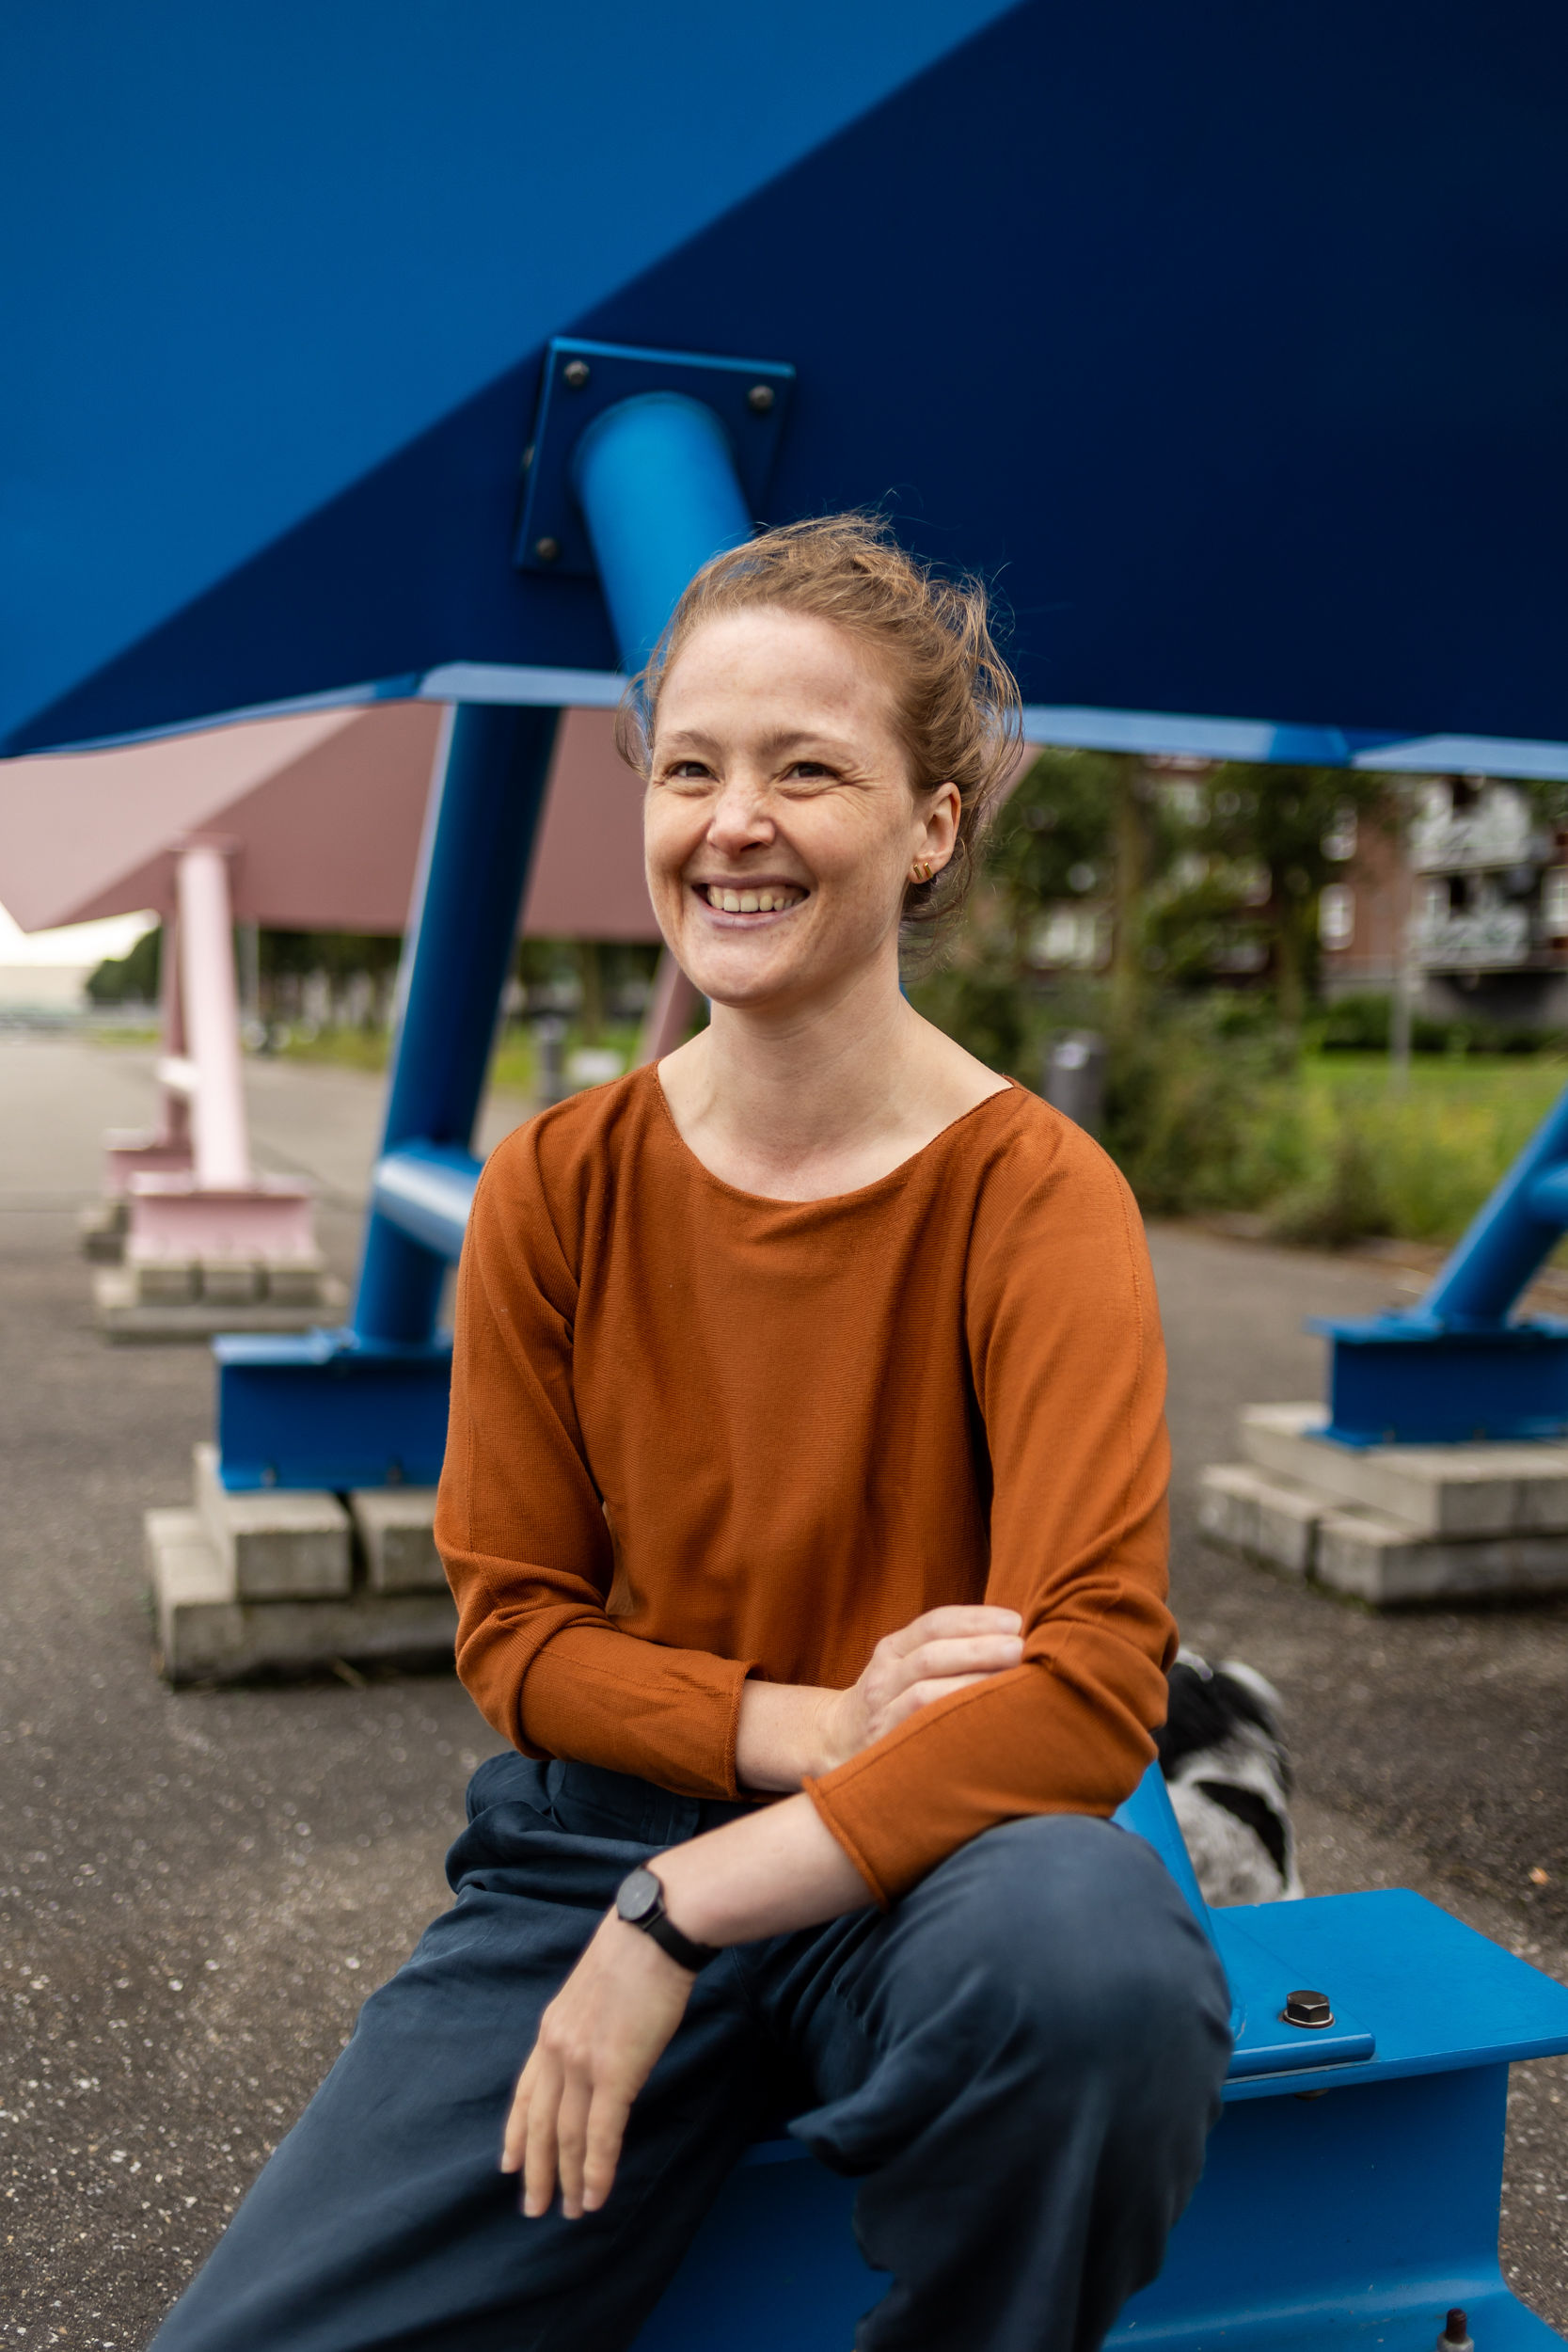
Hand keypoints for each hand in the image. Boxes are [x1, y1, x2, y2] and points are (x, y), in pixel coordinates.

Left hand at [501, 1911, 695, 2219]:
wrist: (653, 1931)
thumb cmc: (635, 1950)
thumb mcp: (593, 1989)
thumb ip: (587, 2025)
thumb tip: (599, 2047)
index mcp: (551, 2029)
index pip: (525, 2092)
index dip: (516, 2132)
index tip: (508, 2163)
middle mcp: (557, 2050)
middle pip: (539, 2123)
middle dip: (535, 2170)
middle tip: (533, 2207)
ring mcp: (582, 2062)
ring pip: (567, 2135)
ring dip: (567, 2178)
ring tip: (571, 2211)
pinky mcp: (614, 2071)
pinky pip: (600, 2132)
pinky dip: (596, 2169)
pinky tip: (595, 2194)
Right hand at [812, 1604, 1022, 1774]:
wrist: (837, 1741)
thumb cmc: (893, 1701)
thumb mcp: (907, 1667)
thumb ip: (946, 1651)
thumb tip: (1013, 1638)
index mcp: (893, 1648)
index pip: (934, 1623)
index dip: (975, 1618)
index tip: (1015, 1621)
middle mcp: (882, 1674)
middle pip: (930, 1653)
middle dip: (978, 1647)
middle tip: (1019, 1647)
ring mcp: (879, 1711)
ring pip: (924, 1691)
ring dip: (969, 1682)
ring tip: (1009, 1679)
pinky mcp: (883, 1743)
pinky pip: (917, 1727)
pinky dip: (951, 1716)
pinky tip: (983, 1716)